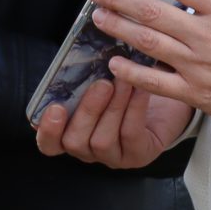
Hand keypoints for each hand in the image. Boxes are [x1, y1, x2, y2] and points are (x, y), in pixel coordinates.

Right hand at [33, 77, 196, 170]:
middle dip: (87, 112)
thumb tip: (78, 53)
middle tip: (102, 84)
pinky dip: (135, 110)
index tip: (55, 108)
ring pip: (102, 141)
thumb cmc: (122, 83)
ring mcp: (112, 156)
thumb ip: (83, 75)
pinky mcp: (138, 156)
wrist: (163, 93)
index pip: (48, 143)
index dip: (48, 129)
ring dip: (113, 108)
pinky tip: (141, 89)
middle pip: (74, 141)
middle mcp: (87, 149)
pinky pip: (131, 136)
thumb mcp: (100, 77)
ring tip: (124, 81)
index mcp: (69, 132)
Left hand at [80, 0, 210, 131]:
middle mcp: (206, 34)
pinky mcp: (195, 93)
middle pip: (152, 11)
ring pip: (148, 42)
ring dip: (119, 28)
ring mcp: (198, 64)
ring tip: (99, 17)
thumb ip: (209, 7)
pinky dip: (132, 72)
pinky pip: (155, 81)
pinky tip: (114, 64)